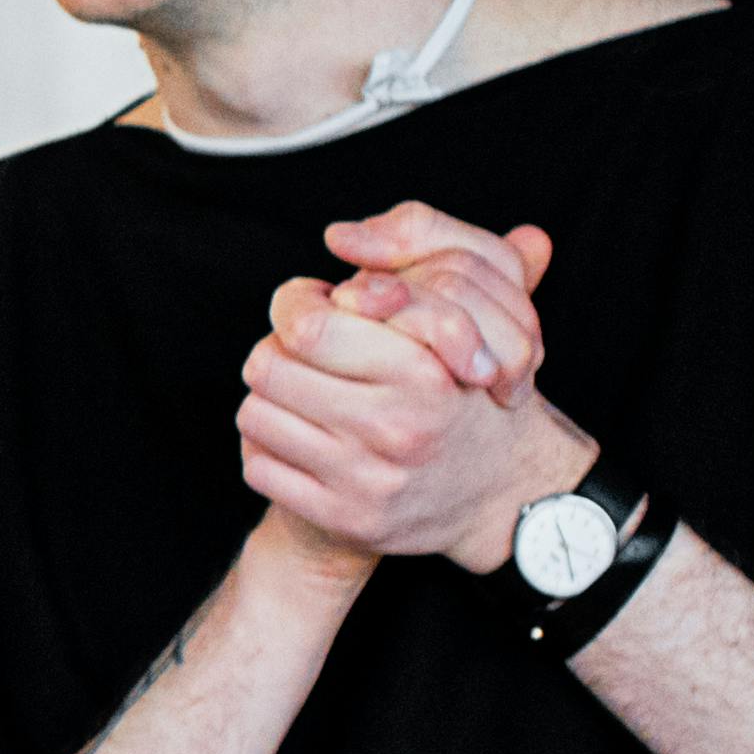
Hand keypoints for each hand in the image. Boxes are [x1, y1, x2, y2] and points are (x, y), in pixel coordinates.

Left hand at [238, 214, 591, 567]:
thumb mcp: (468, 321)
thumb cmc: (466, 392)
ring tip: (302, 397)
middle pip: (267, 366)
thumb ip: (421, 264)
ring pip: (256, 414)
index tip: (308, 307)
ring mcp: (369, 479)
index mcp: (425, 371)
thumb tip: (343, 234)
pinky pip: (258, 465)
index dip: (294, 306)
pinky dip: (267, 448)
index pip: (307, 324)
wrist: (497, 494)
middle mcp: (399, 428)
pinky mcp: (344, 519)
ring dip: (270, 401)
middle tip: (298, 355)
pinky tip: (300, 440)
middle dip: (276, 353)